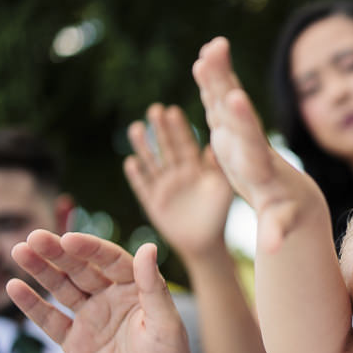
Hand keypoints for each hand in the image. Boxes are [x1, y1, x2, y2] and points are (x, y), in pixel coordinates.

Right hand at [6, 232, 197, 352]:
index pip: (110, 260)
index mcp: (136, 288)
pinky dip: (33, 305)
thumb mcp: (166, 325)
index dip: (89, 249)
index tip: (68, 239)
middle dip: (58, 253)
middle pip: (80, 270)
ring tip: (20, 251)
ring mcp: (91, 319)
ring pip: (62, 289)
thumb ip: (153, 287)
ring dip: (42, 270)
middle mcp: (111, 298)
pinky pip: (51, 320)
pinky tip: (16, 287)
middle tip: (33, 237)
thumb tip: (148, 247)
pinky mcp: (75, 342)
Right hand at [125, 104, 233, 260]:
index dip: (179, 128)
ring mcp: (163, 186)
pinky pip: (143, 186)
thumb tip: (214, 147)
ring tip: (136, 127)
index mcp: (194, 167)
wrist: (205, 243)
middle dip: (160, 129)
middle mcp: (176, 173)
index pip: (185, 143)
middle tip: (154, 109)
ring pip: (152, 162)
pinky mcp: (153, 202)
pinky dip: (137, 175)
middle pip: (166, 147)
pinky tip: (131, 162)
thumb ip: (218, 169)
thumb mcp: (221, 189)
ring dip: (143, 146)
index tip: (172, 110)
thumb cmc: (218, 214)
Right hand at [192, 38, 320, 250]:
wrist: (293, 195)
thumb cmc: (286, 213)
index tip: (237, 99)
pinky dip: (213, 82)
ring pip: (227, 99)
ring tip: (211, 48)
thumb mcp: (281, 224)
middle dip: (226, 83)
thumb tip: (273, 250)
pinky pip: (221, 101)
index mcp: (261, 165)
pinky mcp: (233, 131)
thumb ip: (276, 232)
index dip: (242, 121)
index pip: (252, 140)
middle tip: (217, 53)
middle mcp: (252, 143)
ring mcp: (243, 133)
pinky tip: (205, 58)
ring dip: (218, 75)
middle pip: (237, 111)